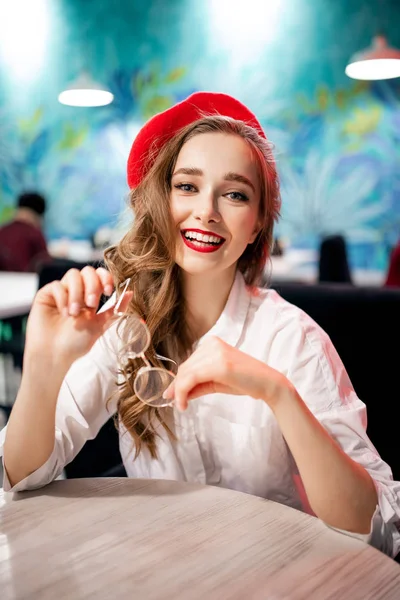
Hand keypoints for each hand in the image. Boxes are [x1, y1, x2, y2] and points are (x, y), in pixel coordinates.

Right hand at [24, 266, 131, 365]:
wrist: (54, 354)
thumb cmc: (77, 342)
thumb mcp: (101, 324)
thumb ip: (115, 309)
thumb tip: (130, 292)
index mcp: (91, 296)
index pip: (100, 275)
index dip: (106, 278)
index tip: (108, 291)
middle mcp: (77, 291)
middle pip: (88, 271)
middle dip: (92, 285)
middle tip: (91, 304)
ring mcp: (62, 291)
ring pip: (73, 275)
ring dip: (77, 293)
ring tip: (74, 313)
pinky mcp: (47, 294)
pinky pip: (57, 285)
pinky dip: (63, 298)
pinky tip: (63, 313)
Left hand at [163, 336, 288, 410]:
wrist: (269, 384)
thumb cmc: (245, 382)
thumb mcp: (216, 382)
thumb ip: (197, 385)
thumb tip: (176, 394)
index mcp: (212, 344)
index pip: (188, 363)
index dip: (177, 380)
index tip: (171, 395)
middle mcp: (212, 344)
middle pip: (185, 368)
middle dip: (176, 387)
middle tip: (173, 402)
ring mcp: (216, 352)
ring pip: (186, 374)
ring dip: (179, 392)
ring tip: (181, 405)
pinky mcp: (219, 364)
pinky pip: (192, 378)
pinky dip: (183, 392)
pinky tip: (184, 404)